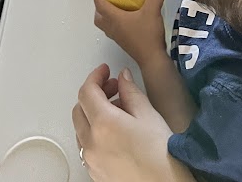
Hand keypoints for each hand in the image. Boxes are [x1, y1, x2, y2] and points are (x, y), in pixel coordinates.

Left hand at [72, 65, 191, 181]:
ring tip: (118, 111)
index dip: (95, 76)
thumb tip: (123, 77)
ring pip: (81, 128)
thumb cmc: (162, 154)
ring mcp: (91, 160)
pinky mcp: (94, 173)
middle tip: (113, 88)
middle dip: (94, 94)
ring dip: (93, 114)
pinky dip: (94, 133)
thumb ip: (131, 92)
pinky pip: (86, 146)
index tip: (105, 70)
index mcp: (104, 123)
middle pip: (79, 108)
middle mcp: (91, 142)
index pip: (87, 91)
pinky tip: (114, 132)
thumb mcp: (149, 115)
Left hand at [94, 0, 166, 65]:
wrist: (152, 58)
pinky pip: (112, 29)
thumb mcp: (153, 10)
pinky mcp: (122, 42)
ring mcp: (116, 36)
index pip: (98, 3)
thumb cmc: (148, 34)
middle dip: (101, 5)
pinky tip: (130, 17)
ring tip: (120, 6)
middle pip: (97, 16)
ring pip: (104, 24)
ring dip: (107, 14)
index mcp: (113, 18)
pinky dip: (115, 22)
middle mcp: (111, 27)